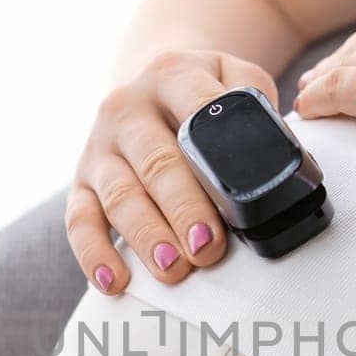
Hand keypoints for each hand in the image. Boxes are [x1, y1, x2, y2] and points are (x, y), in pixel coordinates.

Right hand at [67, 51, 278, 293]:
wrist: (147, 85)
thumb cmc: (201, 94)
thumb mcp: (233, 75)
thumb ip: (255, 100)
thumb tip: (276, 150)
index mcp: (172, 74)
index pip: (194, 110)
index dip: (214, 159)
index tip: (233, 203)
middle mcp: (127, 107)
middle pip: (156, 164)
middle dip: (183, 210)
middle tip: (207, 248)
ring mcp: (100, 146)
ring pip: (119, 196)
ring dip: (146, 235)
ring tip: (173, 269)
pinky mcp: (81, 181)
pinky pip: (79, 221)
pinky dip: (93, 253)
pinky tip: (114, 280)